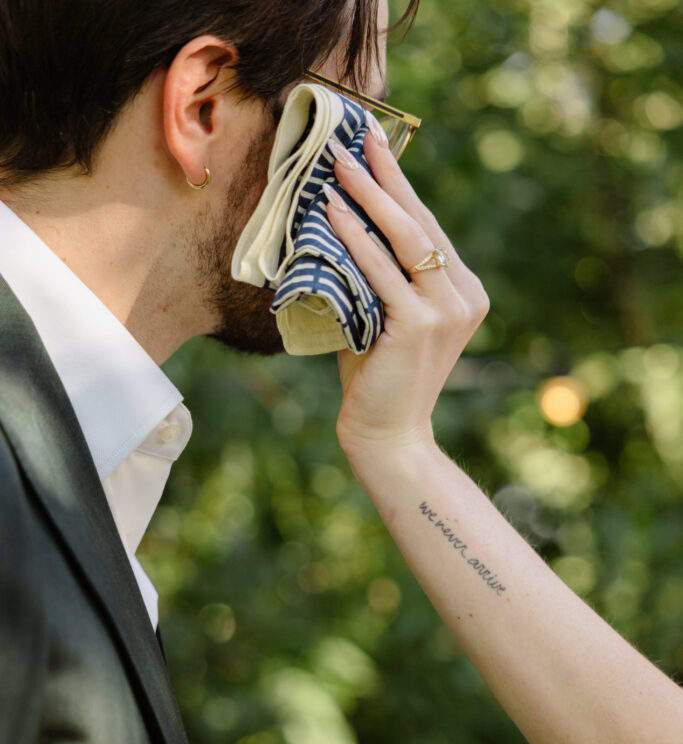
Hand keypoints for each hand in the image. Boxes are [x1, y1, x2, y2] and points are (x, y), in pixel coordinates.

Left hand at [325, 129, 488, 468]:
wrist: (388, 435)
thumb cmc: (378, 380)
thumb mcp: (384, 317)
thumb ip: (380, 279)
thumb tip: (343, 226)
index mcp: (464, 293)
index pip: (428, 230)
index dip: (399, 187)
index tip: (375, 148)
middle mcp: (465, 297)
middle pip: (421, 223)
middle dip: (386, 176)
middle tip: (357, 138)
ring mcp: (448, 310)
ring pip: (407, 238)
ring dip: (370, 195)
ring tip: (338, 164)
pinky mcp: (421, 325)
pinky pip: (382, 270)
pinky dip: (355, 238)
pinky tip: (333, 212)